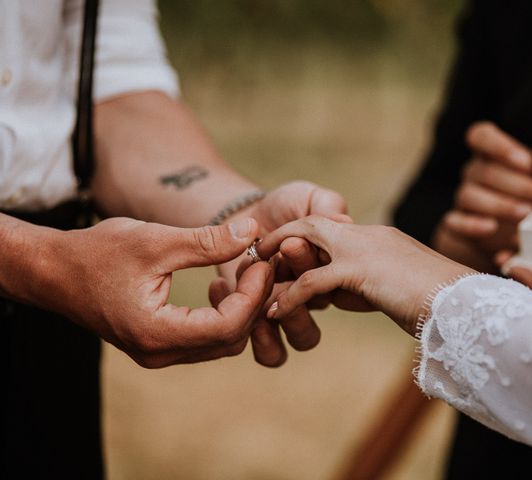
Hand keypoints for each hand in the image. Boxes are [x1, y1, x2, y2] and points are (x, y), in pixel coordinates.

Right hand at [40, 217, 272, 367]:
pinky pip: (205, 339)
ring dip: (241, 309)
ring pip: (221, 343)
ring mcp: (159, 353)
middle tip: (260, 263)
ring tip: (245, 271)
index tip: (262, 261)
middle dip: (253, 301)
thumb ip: (207, 240)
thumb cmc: (98, 253)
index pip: (227, 326)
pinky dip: (223, 314)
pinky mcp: (159, 345)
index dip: (253, 294)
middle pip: (230, 339)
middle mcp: (159, 353)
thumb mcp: (155, 240)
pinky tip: (223, 284)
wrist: (55, 272)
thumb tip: (252, 229)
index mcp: (156, 332)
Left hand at [215, 181, 349, 366]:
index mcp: (335, 271)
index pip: (338, 277)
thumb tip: (345, 222)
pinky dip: (255, 335)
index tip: (289, 241)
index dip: (315, 263)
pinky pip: (271, 353)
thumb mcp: (306, 197)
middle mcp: (317, 298)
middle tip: (271, 262)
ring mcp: (290, 316)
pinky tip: (226, 291)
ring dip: (287, 318)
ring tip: (260, 294)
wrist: (244, 218)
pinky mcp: (260, 328)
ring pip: (303, 339)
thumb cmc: (282, 207)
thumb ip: (327, 204)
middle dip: (301, 290)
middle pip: (326, 304)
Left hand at [256, 216, 474, 335]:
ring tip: (257, 281)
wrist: (467, 303)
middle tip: (259, 259)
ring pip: (306, 243)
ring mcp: (364, 248)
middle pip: (314, 225)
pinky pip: (313, 281)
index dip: (306, 243)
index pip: (333, 231)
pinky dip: (289, 296)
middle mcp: (368, 235)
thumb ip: (376, 285)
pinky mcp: (361, 269)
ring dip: (280, 263)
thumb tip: (360, 297)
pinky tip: (273, 312)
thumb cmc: (443, 302)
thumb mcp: (401, 287)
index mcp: (378, 237)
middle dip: (284, 239)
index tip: (287, 261)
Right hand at [434, 121, 531, 270]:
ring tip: (526, 215)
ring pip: (469, 195)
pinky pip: (454, 221)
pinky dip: (471, 224)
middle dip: (518, 185)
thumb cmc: (531, 201)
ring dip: (500, 205)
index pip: (480, 135)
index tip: (526, 162)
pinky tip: (491, 228)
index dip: (499, 145)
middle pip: (484, 171)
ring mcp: (461, 200)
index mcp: (491, 155)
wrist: (512, 240)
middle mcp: (472, 173)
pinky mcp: (455, 226)